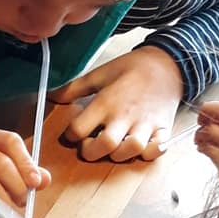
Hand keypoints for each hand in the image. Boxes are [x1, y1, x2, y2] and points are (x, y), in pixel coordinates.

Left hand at [50, 46, 183, 161]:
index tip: (72, 134)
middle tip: (89, 146)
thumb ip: (74, 87)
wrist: (167, 64)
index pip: (80, 128)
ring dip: (118, 154)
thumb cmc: (132, 67)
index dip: (70, 135)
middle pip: (105, 145)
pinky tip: (139, 146)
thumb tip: (51, 94)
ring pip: (131, 150)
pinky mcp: (163, 129)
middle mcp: (126, 115)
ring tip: (113, 146)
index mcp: (107, 101)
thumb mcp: (100, 73)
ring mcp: (146, 124)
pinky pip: (156, 150)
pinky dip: (147, 154)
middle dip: (91, 152)